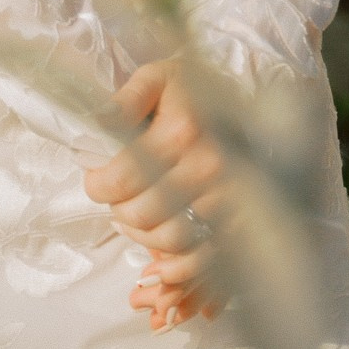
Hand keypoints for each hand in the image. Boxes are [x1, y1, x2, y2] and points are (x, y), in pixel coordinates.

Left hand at [83, 57, 225, 330]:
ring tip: (136, 216)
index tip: (97, 178)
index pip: (120, 178)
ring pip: (168, 240)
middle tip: (119, 197)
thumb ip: (125, 100)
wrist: (253, 104)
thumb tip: (95, 126)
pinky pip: (203, 260)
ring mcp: (229, 197)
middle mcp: (210, 166)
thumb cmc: (196, 94)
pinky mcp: (240, 219)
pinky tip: (159, 261)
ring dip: (141, 235)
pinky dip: (176, 269)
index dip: (97, 184)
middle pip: (141, 213)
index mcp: (184, 130)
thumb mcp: (158, 79)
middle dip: (119, 210)